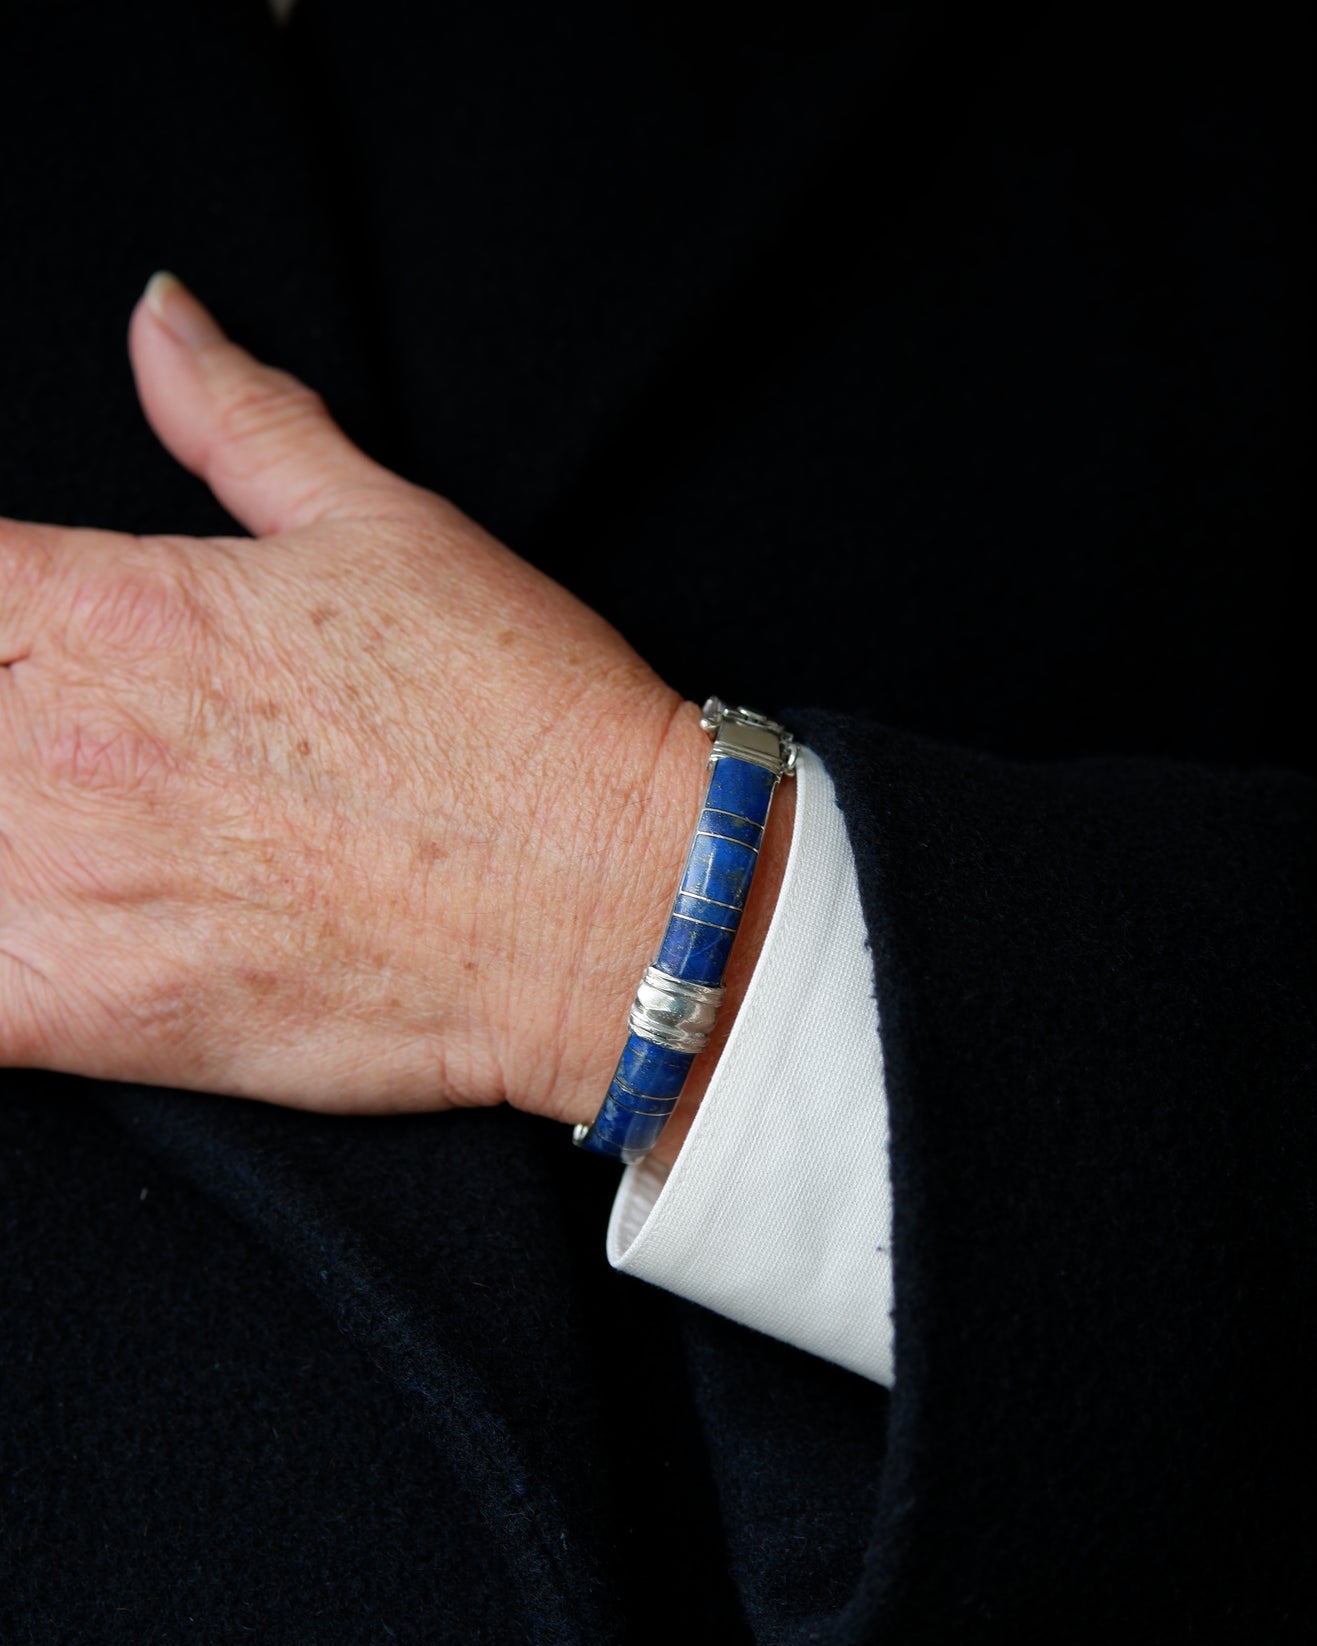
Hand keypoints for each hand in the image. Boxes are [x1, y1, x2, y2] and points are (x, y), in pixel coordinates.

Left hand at [0, 273, 788, 1138]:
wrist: (617, 907)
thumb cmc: (524, 720)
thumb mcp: (389, 526)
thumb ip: (241, 419)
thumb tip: (159, 318)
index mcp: (116, 604)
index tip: (22, 643)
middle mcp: (66, 737)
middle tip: (74, 761)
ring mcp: (76, 883)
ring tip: (65, 843)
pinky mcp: (103, 1016)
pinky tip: (39, 939)